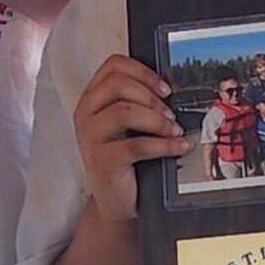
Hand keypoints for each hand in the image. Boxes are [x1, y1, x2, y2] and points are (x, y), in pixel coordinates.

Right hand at [73, 54, 190, 223]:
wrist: (116, 199)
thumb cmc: (126, 157)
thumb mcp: (129, 124)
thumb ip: (139, 101)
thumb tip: (169, 87)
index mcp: (92, 98)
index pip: (113, 66)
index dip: (143, 72)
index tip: (164, 88)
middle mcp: (86, 113)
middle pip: (117, 84)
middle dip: (150, 96)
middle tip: (169, 112)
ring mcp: (90, 137)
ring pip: (124, 111)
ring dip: (157, 119)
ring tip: (173, 130)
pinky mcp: (101, 160)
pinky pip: (137, 145)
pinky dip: (164, 145)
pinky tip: (178, 147)